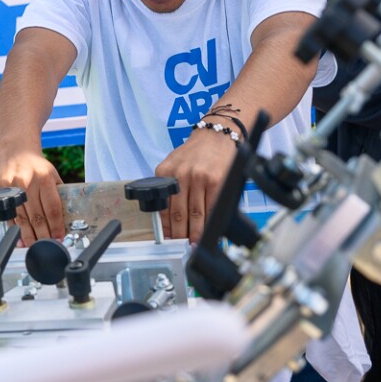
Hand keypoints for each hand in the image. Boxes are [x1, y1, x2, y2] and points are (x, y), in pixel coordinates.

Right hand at [0, 150, 63, 244]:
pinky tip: (19, 237)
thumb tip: (64, 221)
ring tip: (33, 245)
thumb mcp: (52, 175)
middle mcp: (27, 181)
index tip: (59, 237)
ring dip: (28, 235)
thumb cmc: (36, 166)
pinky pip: (7, 213)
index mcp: (44, 178)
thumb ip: (57, 195)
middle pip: (36, 216)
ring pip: (21, 218)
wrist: (16, 151)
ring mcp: (10, 185)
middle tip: (47, 245)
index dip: (56, 226)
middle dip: (43, 235)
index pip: (52, 208)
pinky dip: (13, 228)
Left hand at [154, 128, 239, 242]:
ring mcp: (200, 179)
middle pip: (179, 213)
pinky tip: (209, 230)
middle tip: (181, 246)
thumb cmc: (196, 152)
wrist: (217, 135)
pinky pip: (212, 208)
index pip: (163, 206)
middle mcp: (181, 175)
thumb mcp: (174, 164)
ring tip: (194, 243)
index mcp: (166, 172)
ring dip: (195, 233)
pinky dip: (210, 222)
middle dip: (180, 234)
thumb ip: (169, 186)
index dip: (166, 226)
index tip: (167, 239)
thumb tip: (167, 217)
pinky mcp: (217, 182)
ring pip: (196, 214)